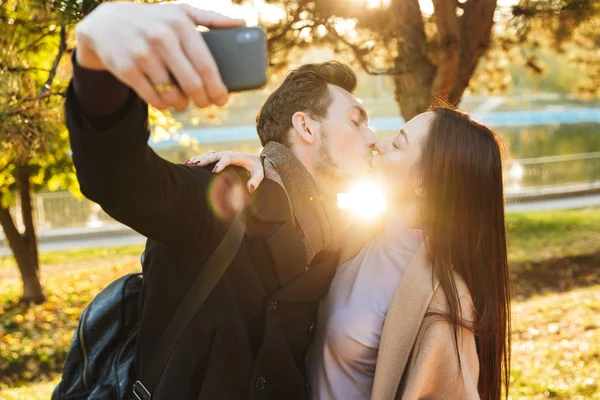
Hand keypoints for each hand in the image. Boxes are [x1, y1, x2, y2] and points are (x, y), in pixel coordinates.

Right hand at [75, 2, 244, 110]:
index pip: (205, 65)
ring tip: (185, 102)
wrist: (106, 23)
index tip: (222, 100)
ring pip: (172, 94)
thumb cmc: (154, 20)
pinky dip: (163, 105)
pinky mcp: (126, 69)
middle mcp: (161, 37)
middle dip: (203, 100)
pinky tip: (167, 102)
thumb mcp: (181, 12)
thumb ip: (211, 18)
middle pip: (192, 83)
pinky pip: (153, 98)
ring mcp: (142, 54)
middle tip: (206, 104)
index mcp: (180, 24)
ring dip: (182, 104)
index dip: (217, 88)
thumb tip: (243, 23)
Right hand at [186, 151, 263, 192]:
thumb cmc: (257, 168)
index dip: (221, 164)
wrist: (255, 160)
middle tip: (197, 165)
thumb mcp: (260, 174)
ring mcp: (223, 154)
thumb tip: (250, 189)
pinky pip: (207, 156)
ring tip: (190, 164)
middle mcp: (229, 153)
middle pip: (215, 155)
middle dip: (206, 159)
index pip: (228, 158)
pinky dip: (198, 158)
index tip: (214, 171)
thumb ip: (256, 180)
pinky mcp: (219, 157)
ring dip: (199, 158)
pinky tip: (189, 163)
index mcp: (238, 156)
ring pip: (209, 154)